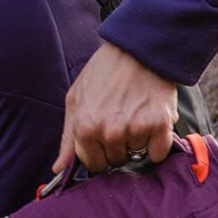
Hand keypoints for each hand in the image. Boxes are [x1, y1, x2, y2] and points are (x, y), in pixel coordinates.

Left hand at [53, 40, 177, 173]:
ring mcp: (135, 130)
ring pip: (137, 155)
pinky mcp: (159, 125)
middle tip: (122, 121)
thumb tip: (59, 168)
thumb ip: (68, 138)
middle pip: (116, 161)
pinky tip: (152, 123)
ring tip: (136, 115)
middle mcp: (109, 133)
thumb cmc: (104, 71)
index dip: (100, 153)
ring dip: (137, 142)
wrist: (138, 48)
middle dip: (118, 147)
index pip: (93, 164)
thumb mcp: (75, 99)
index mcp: (85, 128)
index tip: (105, 141)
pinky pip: (158, 153)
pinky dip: (157, 143)